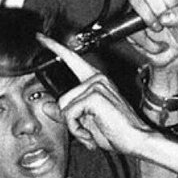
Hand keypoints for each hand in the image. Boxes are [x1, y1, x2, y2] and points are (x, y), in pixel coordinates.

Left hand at [38, 36, 153, 154]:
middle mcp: (97, 78)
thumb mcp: (86, 122)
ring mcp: (96, 84)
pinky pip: (70, 113)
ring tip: (91, 132)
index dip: (55, 47)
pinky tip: (91, 134)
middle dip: (70, 120)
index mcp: (96, 81)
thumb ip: (67, 113)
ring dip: (74, 126)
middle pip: (62, 98)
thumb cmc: (117, 133)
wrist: (136, 140)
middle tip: (87, 131)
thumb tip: (47, 107)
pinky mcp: (94, 95)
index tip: (41, 38)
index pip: (72, 59)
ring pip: (64, 107)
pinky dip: (77, 129)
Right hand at [124, 0, 177, 71]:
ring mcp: (141, 9)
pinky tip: (155, 44)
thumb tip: (165, 16)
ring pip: (135, 0)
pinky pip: (130, 25)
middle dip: (159, 10)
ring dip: (147, 18)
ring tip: (158, 28)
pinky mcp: (131, 24)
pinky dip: (145, 40)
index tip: (175, 11)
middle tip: (167, 22)